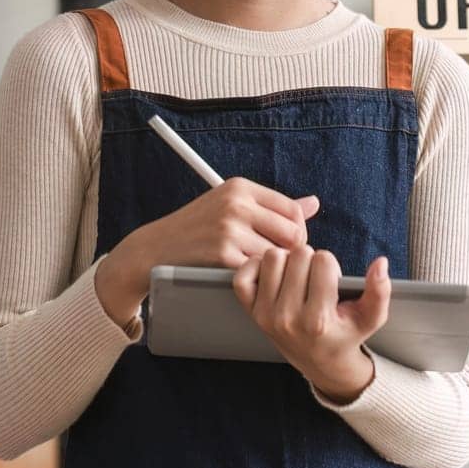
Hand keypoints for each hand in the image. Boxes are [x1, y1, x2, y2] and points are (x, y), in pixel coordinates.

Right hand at [96, 177, 319, 328]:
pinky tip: (244, 278)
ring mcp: (229, 229)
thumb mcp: (232, 206)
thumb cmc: (198, 229)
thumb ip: (273, 207)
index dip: (297, 233)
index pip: (294, 210)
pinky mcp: (222, 254)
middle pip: (293, 233)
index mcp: (241, 187)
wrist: (154, 248)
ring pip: (277, 257)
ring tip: (259, 273)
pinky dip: (255, 279)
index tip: (286, 247)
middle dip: (291, 254)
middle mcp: (237, 204)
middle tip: (278, 266)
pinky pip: (257, 272)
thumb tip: (314, 203)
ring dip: (272, 271)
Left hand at [231, 246, 390, 401]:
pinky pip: (243, 274)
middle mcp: (288, 318)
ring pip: (272, 256)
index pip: (324, 260)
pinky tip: (274, 276)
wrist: (321, 362)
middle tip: (314, 279)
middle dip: (310, 260)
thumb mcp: (369, 318)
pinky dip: (256, 268)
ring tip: (297, 276)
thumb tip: (381, 263)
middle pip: (298, 254)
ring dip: (286, 260)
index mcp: (317, 319)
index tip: (331, 281)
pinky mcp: (250, 311)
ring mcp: (265, 315)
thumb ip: (380, 292)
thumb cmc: (346, 334)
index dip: (331, 264)